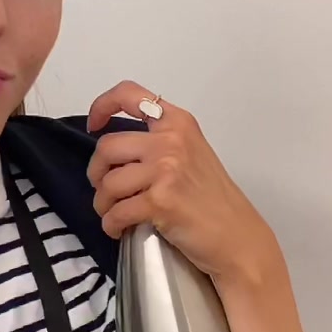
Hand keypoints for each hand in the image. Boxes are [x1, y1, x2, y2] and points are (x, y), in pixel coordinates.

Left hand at [86, 79, 278, 288]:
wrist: (237, 237)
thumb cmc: (215, 200)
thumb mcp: (193, 153)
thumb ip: (160, 141)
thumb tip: (116, 152)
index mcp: (177, 123)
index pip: (129, 94)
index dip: (102, 105)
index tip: (94, 124)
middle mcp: (170, 140)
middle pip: (107, 147)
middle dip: (97, 172)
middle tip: (104, 188)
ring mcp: (165, 170)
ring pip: (108, 183)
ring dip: (103, 204)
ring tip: (114, 214)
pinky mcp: (160, 201)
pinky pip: (116, 212)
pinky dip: (111, 224)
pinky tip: (119, 229)